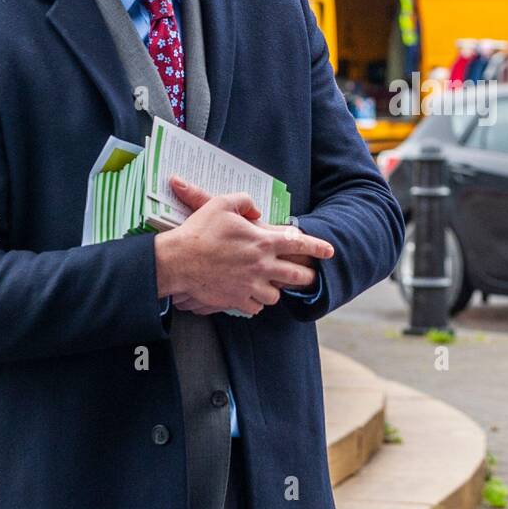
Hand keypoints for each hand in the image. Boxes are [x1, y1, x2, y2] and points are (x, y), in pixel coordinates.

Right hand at [154, 176, 334, 315]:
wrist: (177, 261)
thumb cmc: (199, 230)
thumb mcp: (222, 203)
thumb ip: (245, 201)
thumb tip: (257, 210)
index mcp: (263, 241)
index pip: (300, 244)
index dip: (318, 247)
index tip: (330, 251)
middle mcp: (262, 265)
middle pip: (296, 276)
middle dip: (306, 277)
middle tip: (307, 276)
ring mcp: (250, 285)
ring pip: (276, 295)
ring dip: (275, 290)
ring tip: (270, 285)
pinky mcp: (237, 300)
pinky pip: (256, 307)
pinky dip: (256, 302)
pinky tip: (250, 295)